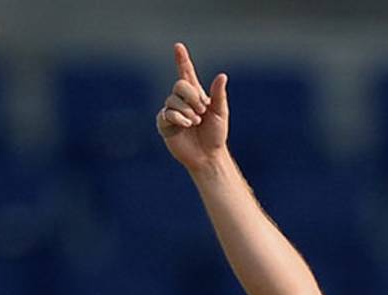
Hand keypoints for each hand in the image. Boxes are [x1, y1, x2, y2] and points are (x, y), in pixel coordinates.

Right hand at [156, 42, 229, 171]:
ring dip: (188, 112)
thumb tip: (222, 76)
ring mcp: (172, 111)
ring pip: (173, 100)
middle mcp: (181, 101)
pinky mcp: (164, 123)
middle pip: (180, 85)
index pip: (186, 73)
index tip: (178, 46)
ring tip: (196, 123)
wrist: (208, 155)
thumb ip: (219, 95)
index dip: (182, 60)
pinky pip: (167, 113)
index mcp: (196, 95)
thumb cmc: (216, 135)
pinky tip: (187, 126)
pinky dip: (179, 119)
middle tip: (202, 112)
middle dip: (193, 98)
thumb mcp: (220, 113)